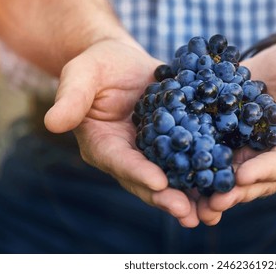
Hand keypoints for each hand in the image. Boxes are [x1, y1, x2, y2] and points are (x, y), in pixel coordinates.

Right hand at [44, 39, 199, 226]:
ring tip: (210, 212)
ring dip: (190, 197)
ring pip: (171, 179)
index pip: (119, 161)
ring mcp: (152, 152)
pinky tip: (223, 185)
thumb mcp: (82, 74)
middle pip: (146, 181)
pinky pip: (189, 161)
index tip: (158, 182)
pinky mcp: (173, 144)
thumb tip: (52, 123)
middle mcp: (128, 155)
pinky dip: (204, 174)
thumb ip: (71, 97)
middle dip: (166, 197)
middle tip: (187, 213)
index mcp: (102, 144)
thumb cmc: (99, 65)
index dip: (137, 172)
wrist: (126, 62)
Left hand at [197, 41, 275, 224]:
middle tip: (213, 202)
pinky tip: (182, 176)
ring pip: (233, 177)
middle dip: (235, 192)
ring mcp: (251, 154)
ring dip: (214, 191)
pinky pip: (216, 159)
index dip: (266, 171)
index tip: (244, 175)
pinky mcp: (231, 143)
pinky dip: (201, 169)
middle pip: (257, 180)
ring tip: (195, 203)